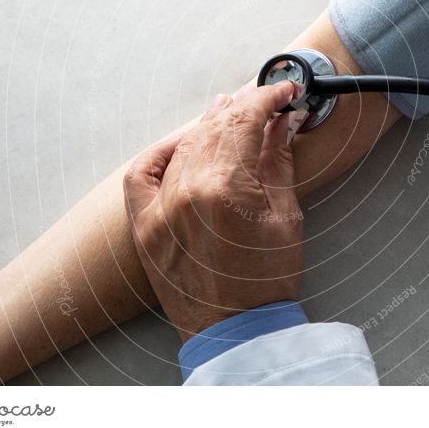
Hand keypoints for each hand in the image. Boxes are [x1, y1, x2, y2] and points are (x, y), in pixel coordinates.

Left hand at [123, 82, 308, 339]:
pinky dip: (161, 152)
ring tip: (230, 113)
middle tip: (264, 100)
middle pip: (214, 127)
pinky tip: (182, 142)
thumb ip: (278, 160)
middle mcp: (186, 192)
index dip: (268, 98)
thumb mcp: (286, 216)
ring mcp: (160, 209)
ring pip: (183, 145)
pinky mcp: (144, 226)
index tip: (284, 92)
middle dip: (244, 108)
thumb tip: (281, 122)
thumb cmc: (266, 283)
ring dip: (209, 124)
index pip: (246, 120)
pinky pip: (142, 173)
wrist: (236, 334)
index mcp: (226, 189)